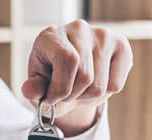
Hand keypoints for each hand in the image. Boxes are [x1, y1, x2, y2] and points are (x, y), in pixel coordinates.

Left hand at [23, 20, 132, 135]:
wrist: (71, 75)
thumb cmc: (51, 79)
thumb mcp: (38, 87)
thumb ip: (33, 90)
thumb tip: (30, 90)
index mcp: (52, 35)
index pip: (68, 60)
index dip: (61, 88)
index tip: (52, 99)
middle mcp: (79, 29)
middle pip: (86, 77)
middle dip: (73, 96)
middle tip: (67, 95)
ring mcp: (103, 36)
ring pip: (101, 86)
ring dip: (88, 98)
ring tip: (80, 89)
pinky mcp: (121, 46)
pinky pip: (116, 85)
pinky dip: (105, 95)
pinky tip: (96, 83)